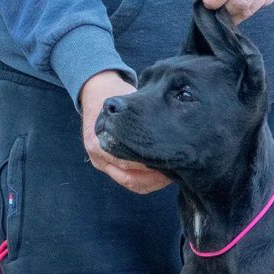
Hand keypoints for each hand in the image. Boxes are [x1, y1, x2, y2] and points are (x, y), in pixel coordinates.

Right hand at [79, 70, 171, 193]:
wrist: (96, 91)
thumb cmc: (116, 95)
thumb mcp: (128, 101)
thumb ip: (143, 118)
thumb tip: (173, 125)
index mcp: (100, 141)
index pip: (128, 162)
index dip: (151, 163)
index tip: (172, 160)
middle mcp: (98, 156)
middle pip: (130, 178)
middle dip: (155, 177)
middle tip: (176, 170)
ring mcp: (102, 164)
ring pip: (131, 183)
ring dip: (153, 182)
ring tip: (172, 175)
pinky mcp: (107, 167)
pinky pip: (129, 180)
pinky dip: (147, 181)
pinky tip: (162, 176)